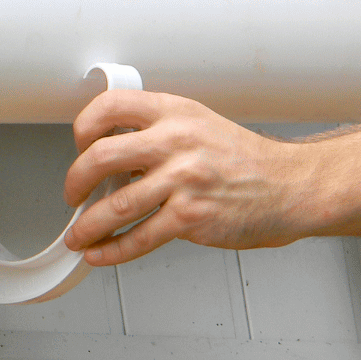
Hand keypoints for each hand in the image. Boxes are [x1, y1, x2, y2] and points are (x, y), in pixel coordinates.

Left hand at [62, 91, 307, 265]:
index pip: (110, 107)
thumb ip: (154, 134)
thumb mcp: (197, 125)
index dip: (83, 128)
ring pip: (117, 205)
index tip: (79, 147)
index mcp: (173, 112)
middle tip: (72, 195)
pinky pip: (140, 237)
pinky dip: (112, 249)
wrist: (288, 186)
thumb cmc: (241, 160)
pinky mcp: (192, 216)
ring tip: (78, 235)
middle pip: (100, 157)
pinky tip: (100, 252)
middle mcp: (177, 142)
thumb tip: (106, 159)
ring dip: (87, 225)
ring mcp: (185, 180)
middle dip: (74, 182)